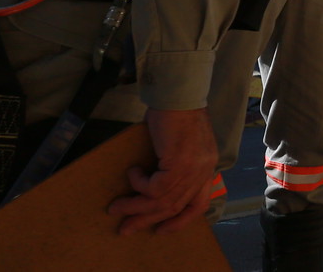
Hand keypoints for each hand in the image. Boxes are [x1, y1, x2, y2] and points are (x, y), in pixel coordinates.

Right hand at [109, 108, 217, 234]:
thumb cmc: (175, 111)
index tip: (161, 229)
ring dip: (135, 206)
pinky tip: (132, 172)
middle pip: (175, 206)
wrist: (178, 92)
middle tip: (126, 228)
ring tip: (116, 208)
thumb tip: (154, 178)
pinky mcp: (179, 164)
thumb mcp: (180, 142)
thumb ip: (175, 162)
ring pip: (162, 200)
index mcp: (207, 166)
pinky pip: (154, 187)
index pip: (199, 204)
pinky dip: (139, 184)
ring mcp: (193, 169)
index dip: (180, 220)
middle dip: (148, 219)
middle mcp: (204, 170)